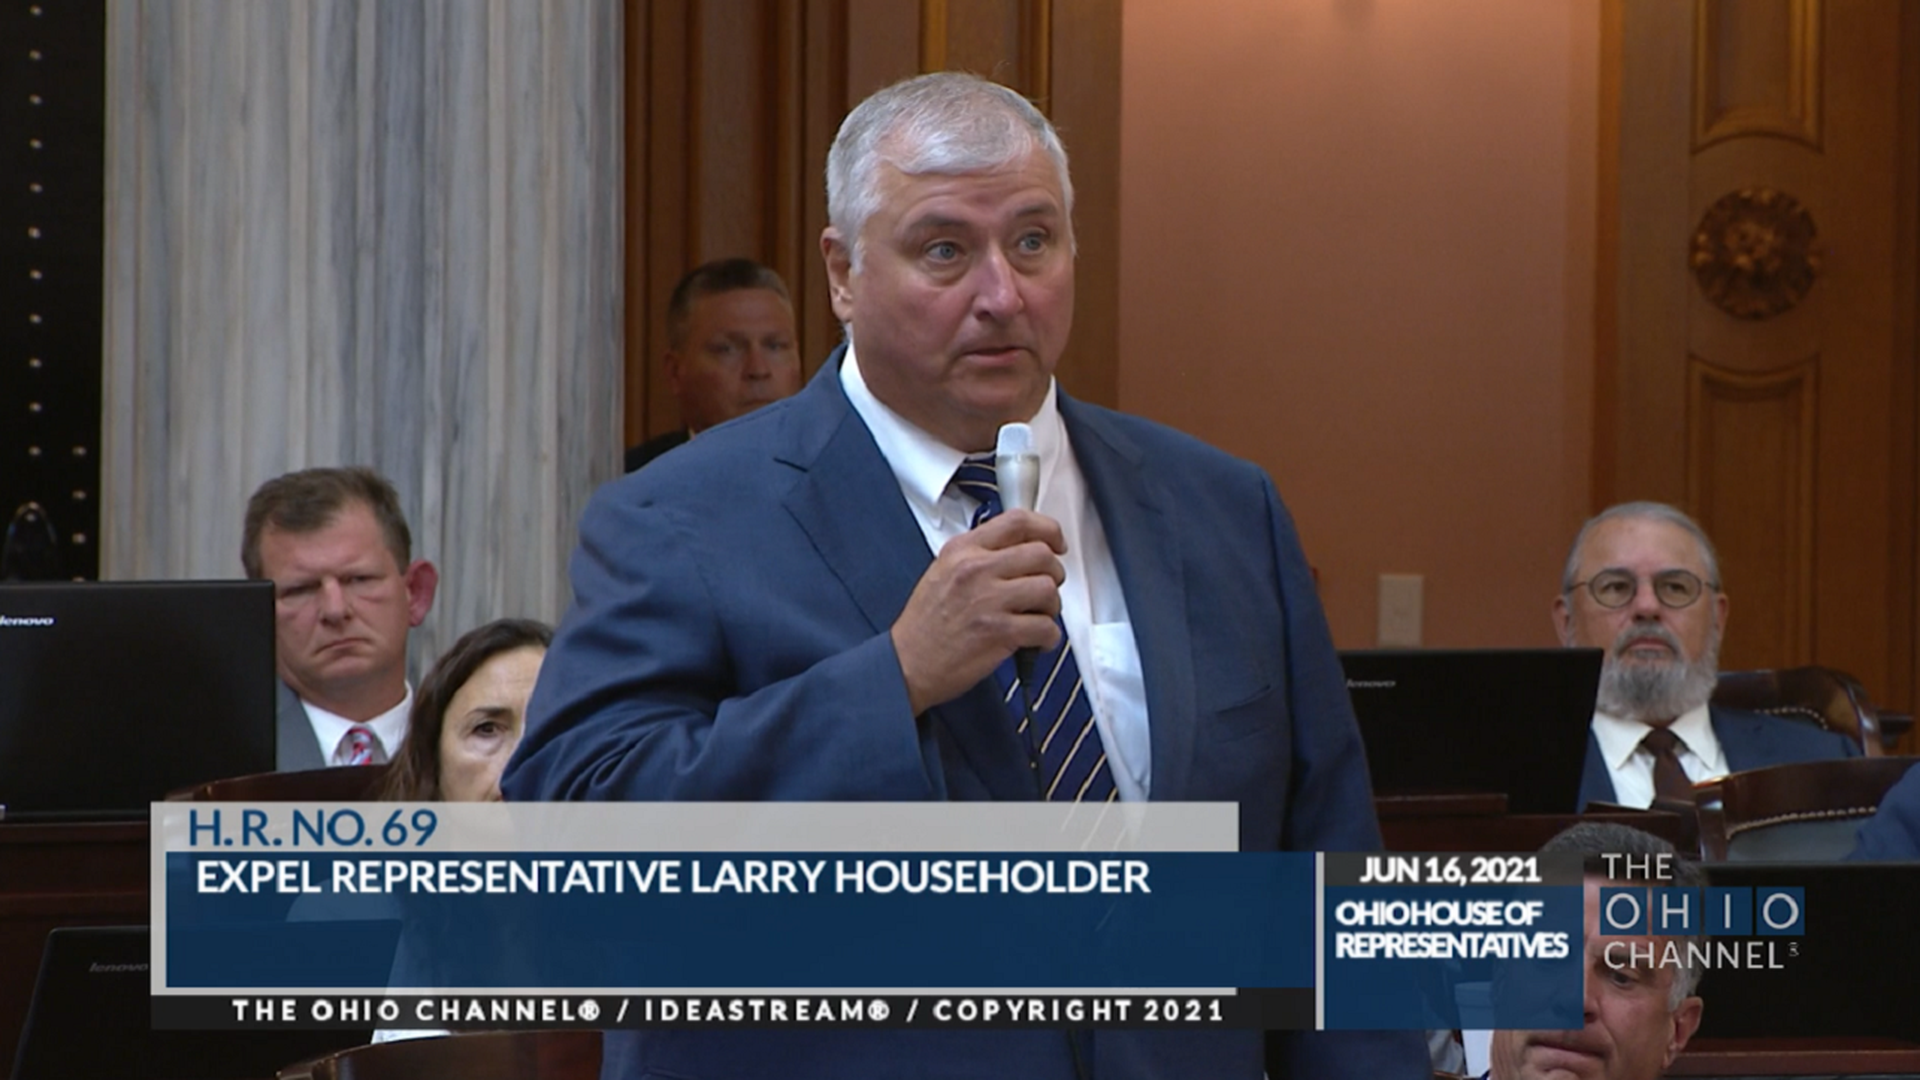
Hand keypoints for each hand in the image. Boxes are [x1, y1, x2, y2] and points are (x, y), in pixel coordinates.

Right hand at [891, 510, 1065, 713]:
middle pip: (1041, 553)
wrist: (907, 664)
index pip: (1017, 521)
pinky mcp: (998, 632)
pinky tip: (1038, 641)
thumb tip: (1019, 550)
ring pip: (1048, 589)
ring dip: (1052, 606)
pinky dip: (1049, 637)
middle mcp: (975, 569)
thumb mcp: (943, 571)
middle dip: (1054, 573)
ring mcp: (987, 600)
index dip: (1048, 529)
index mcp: (962, 550)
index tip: (1056, 541)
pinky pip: (1046, 627)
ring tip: (1039, 616)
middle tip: (1047, 587)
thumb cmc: (925, 625)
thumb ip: (979, 555)